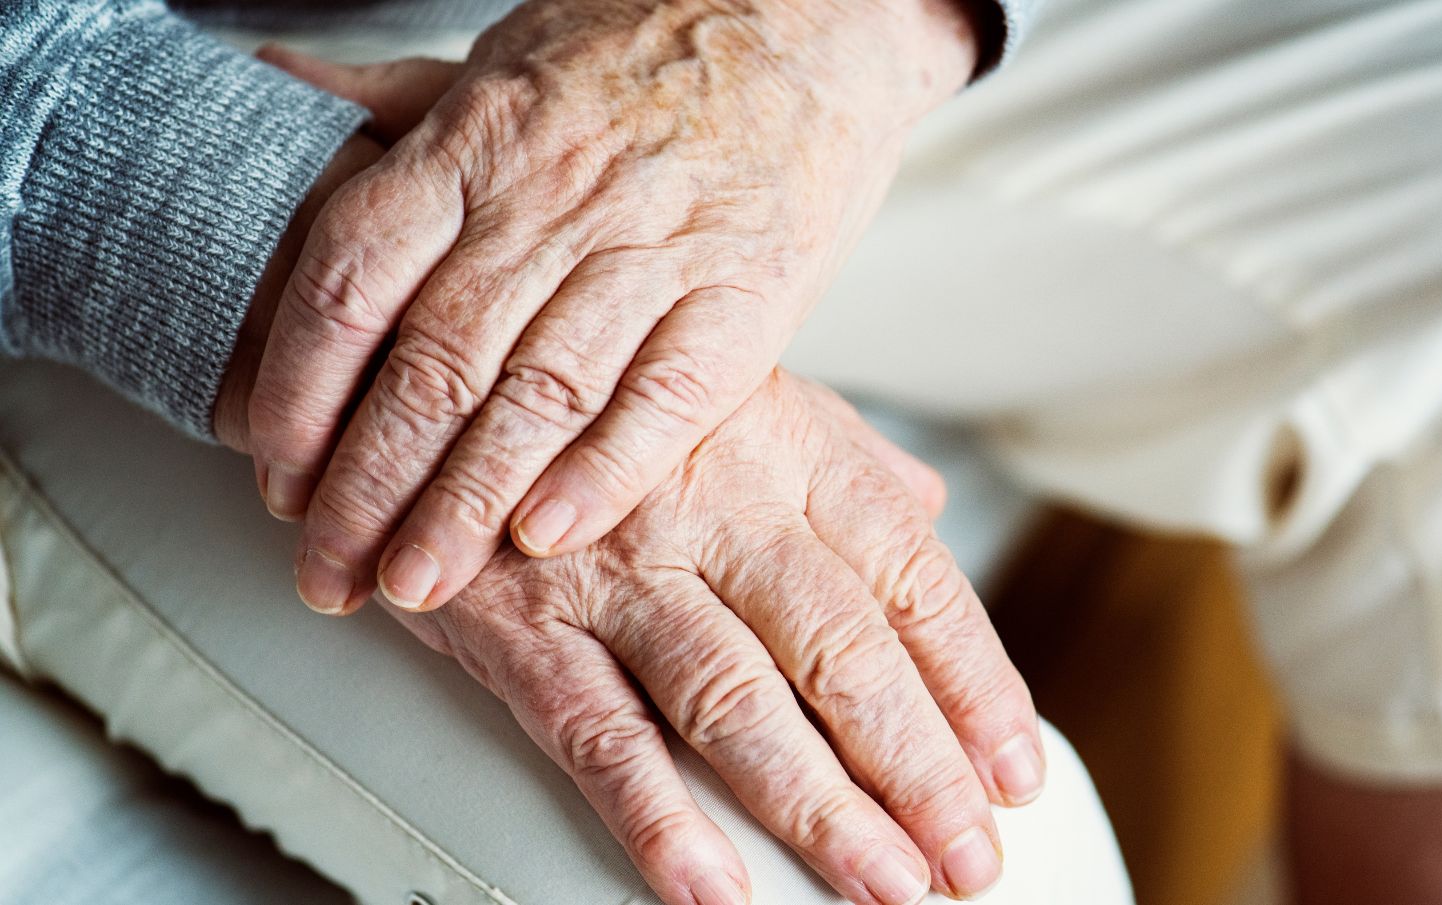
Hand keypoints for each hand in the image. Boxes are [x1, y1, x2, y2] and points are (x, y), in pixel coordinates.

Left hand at [243, 0, 984, 615]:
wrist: (805, 22)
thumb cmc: (646, 50)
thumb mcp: (501, 58)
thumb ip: (393, 102)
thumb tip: (277, 82)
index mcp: (476, 145)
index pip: (353, 279)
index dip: (301, 390)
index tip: (279, 478)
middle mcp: (551, 200)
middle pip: (434, 362)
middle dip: (369, 486)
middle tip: (332, 572)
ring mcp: (651, 247)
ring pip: (537, 393)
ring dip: (466, 503)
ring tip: (418, 586)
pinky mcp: (745, 292)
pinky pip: (666, 396)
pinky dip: (604, 471)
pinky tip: (549, 537)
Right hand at [383, 372, 1040, 904]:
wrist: (436, 375)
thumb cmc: (605, 399)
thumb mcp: (736, 390)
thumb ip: (839, 456)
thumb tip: (930, 508)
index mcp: (783, 448)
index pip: (909, 573)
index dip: (973, 677)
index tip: (1013, 763)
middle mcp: (713, 504)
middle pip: (840, 649)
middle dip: (917, 765)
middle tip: (968, 853)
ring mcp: (614, 566)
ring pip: (735, 701)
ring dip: (817, 807)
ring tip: (884, 882)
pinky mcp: (521, 624)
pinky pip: (597, 733)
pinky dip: (655, 818)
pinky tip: (713, 884)